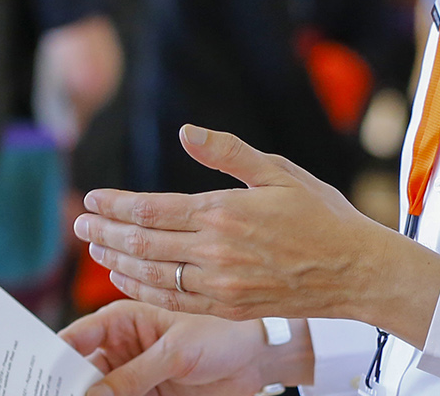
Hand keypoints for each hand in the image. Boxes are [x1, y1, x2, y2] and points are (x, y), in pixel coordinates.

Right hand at [59, 302, 291, 395]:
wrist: (259, 360)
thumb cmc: (221, 335)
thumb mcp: (176, 353)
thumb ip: (132, 375)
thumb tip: (90, 395)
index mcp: (120, 321)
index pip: (74, 340)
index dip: (53, 359)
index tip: (37, 379)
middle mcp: (120, 349)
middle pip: (80, 372)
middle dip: (66, 387)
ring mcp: (132, 376)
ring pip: (97, 393)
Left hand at [72, 125, 439, 342]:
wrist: (359, 271)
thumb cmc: (322, 216)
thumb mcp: (278, 171)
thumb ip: (227, 152)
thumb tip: (186, 132)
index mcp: (224, 213)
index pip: (151, 210)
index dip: (116, 205)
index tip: (93, 199)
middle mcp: (216, 252)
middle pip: (143, 243)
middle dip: (105, 232)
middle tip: (80, 223)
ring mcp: (221, 285)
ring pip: (153, 274)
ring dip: (117, 261)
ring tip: (95, 248)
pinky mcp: (230, 308)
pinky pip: (175, 301)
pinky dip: (144, 290)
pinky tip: (126, 279)